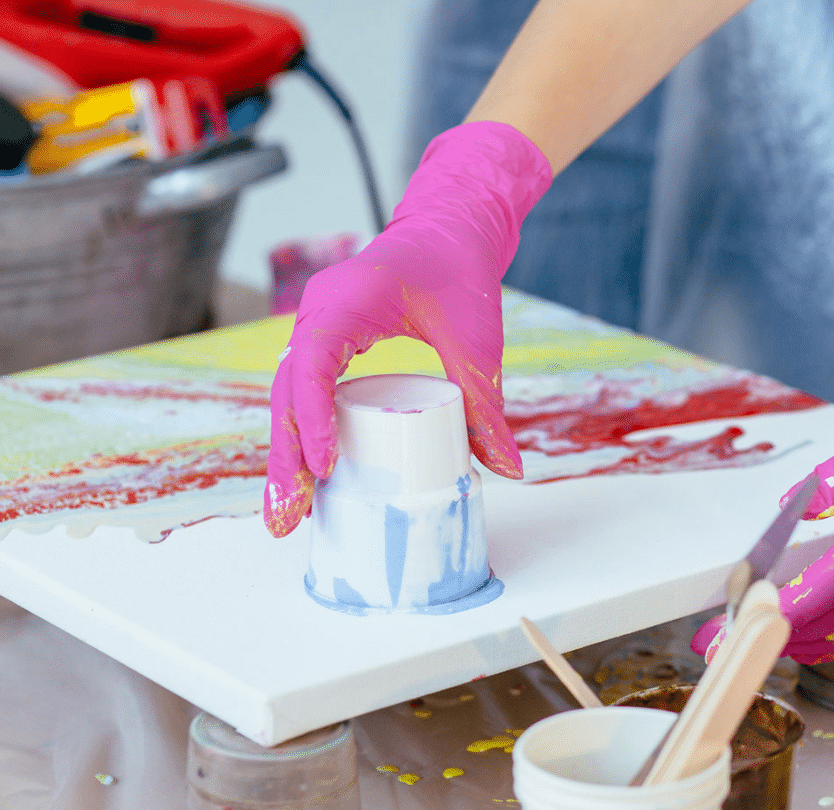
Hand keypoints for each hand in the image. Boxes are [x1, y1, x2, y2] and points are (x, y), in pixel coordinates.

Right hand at [263, 121, 551, 536]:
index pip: (313, 365)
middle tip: (285, 520)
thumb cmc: (460, 270)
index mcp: (346, 302)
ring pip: (289, 400)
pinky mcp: (328, 344)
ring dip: (288, 457)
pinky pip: (306, 394)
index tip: (325, 466)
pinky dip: (304, 436)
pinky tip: (308, 481)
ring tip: (288, 516)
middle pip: (286, 395)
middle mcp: (319, 315)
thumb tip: (509, 470)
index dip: (313, 418)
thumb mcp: (477, 340)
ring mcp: (317, 329)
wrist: (450, 228)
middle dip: (285, 459)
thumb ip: (487, 404)